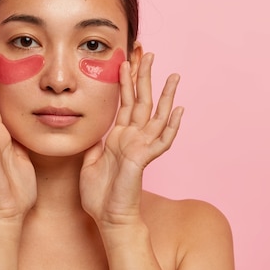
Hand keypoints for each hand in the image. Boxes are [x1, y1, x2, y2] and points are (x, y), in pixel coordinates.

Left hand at [80, 53, 182, 225]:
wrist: (107, 217)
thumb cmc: (100, 194)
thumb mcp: (91, 161)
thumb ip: (96, 143)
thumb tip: (97, 130)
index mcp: (118, 135)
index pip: (124, 101)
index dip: (126, 80)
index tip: (126, 59)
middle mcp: (132, 137)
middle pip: (141, 100)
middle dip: (144, 76)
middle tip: (147, 52)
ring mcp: (140, 147)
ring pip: (156, 116)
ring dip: (165, 95)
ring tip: (173, 74)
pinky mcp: (142, 159)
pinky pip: (161, 141)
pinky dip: (170, 126)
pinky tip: (178, 110)